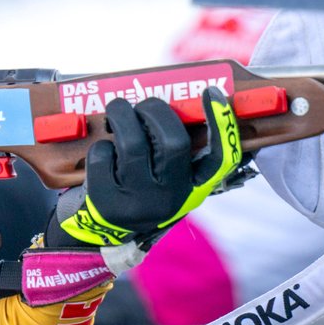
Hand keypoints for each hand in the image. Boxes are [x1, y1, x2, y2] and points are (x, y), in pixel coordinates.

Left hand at [49, 88, 242, 249]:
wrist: (107, 231)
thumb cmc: (143, 189)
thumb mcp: (170, 178)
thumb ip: (177, 149)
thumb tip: (177, 101)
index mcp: (193, 187)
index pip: (220, 158)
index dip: (221, 124)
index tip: (212, 93)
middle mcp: (170, 197)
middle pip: (172, 142)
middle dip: (154, 110)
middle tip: (142, 105)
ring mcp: (138, 202)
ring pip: (132, 143)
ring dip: (121, 115)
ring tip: (117, 111)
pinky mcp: (107, 202)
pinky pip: (103, 156)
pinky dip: (101, 145)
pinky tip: (104, 153)